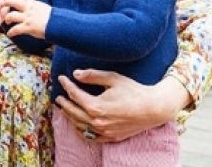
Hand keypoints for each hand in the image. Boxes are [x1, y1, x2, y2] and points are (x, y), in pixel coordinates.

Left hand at [3, 0, 50, 38]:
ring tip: (7, 22)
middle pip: (12, 2)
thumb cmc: (52, 18)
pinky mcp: (28, 27)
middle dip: (5, 4)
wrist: (58, 24)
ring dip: (7, 19)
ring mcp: (28, 18)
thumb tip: (30, 5)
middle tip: (2, 8)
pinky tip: (10, 34)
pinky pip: (15, 29)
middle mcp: (29, 9)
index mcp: (33, 3)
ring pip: (11, 15)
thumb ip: (34, 6)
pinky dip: (11, 32)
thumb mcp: (43, 8)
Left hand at [54, 70, 188, 141]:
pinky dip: (81, 130)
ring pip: (79, 125)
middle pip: (73, 112)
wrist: (153, 108)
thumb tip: (75, 73)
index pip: (74, 95)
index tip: (61, 78)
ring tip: (65, 109)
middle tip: (58, 96)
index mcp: (96, 106)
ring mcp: (103, 131)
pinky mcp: (110, 137)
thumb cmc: (134, 91)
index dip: (66, 85)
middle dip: (64, 103)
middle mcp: (97, 122)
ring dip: (70, 116)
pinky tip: (79, 124)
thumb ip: (92, 76)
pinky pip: (90, 137)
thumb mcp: (113, 78)